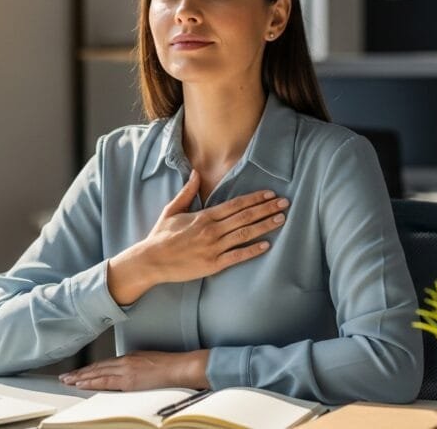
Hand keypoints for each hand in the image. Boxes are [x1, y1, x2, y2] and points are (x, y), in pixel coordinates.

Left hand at [58, 350, 209, 390]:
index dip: (89, 368)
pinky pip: (105, 381)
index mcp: (129, 357)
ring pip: (97, 373)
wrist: (178, 367)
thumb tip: (125, 372)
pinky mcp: (128, 380)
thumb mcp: (147, 361)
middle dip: (80, 373)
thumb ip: (134, 365)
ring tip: (68, 381)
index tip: (78, 372)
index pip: (103, 364)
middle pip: (97, 367)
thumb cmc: (168, 366)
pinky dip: (91, 382)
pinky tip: (82, 384)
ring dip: (81, 378)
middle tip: (65, 377)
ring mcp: (125, 370)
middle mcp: (124, 362)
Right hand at [108, 170, 287, 304]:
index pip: (235, 204)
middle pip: (245, 216)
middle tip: (285, 203)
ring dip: (265, 226)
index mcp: (204, 216)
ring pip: (245, 234)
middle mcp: (212, 230)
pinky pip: (237, 256)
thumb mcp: (172, 209)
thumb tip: (197, 173)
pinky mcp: (213, 264)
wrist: (151, 260)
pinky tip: (266, 245)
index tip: (270, 194)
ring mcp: (214, 248)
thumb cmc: (161, 235)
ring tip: (281, 219)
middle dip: (267, 209)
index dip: (255, 198)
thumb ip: (188, 192)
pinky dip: (252, 250)